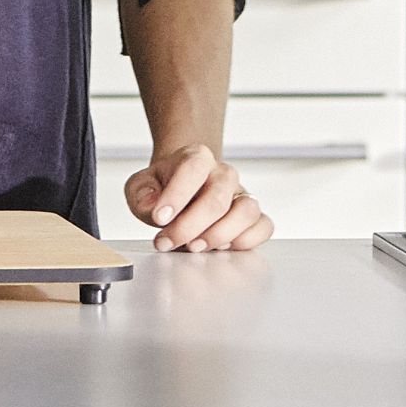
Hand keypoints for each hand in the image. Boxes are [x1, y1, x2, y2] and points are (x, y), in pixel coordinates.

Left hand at [125, 145, 271, 251]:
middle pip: (217, 197)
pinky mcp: (254, 217)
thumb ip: (141, 194)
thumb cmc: (165, 188)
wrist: (186, 189)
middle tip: (168, 241)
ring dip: (219, 235)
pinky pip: (264, 227)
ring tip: (195, 247)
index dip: (176, 195)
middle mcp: (223, 174)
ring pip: (246, 211)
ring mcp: (241, 195)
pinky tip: (222, 248)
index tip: (160, 218)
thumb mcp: (142, 185)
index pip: (193, 168)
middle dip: (190, 226)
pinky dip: (245, 241)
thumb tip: (155, 208)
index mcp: (196, 158)